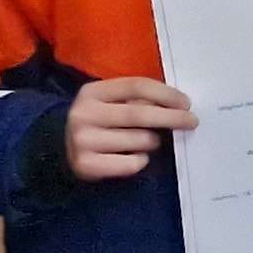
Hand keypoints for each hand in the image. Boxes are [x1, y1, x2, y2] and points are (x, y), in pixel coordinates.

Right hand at [65, 76, 193, 179]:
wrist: (60, 150)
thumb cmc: (98, 123)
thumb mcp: (109, 103)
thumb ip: (135, 99)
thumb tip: (179, 104)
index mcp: (92, 92)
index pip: (136, 86)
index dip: (166, 94)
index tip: (186, 103)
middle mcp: (83, 114)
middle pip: (139, 114)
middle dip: (171, 117)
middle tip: (192, 121)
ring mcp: (82, 140)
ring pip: (139, 140)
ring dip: (154, 141)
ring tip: (150, 141)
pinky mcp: (86, 165)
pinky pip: (131, 163)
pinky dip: (142, 160)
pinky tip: (135, 157)